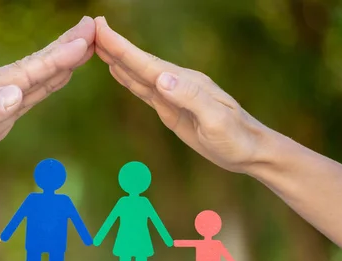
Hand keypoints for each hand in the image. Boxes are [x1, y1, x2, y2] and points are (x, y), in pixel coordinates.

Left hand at [0, 17, 94, 196]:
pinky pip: (27, 96)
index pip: (24, 71)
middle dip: (64, 48)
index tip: (83, 41)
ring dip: (60, 62)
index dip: (55, 58)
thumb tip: (16, 92)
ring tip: (84, 44)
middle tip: (92, 27)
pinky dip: (47, 83)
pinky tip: (60, 75)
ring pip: (33, 78)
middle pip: (32, 66)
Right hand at [95, 16, 273, 173]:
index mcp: (185, 83)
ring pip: (139, 74)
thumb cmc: (236, 138)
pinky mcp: (171, 109)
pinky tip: (119, 71)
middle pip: (139, 63)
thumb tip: (160, 78)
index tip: (101, 29)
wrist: (250, 152)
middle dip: (115, 46)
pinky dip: (128, 78)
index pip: (147, 63)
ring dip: (118, 59)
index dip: (122, 48)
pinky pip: (144, 90)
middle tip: (92, 27)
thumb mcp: (216, 121)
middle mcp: (177, 83)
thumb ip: (190, 97)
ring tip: (98, 44)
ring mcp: (173, 95)